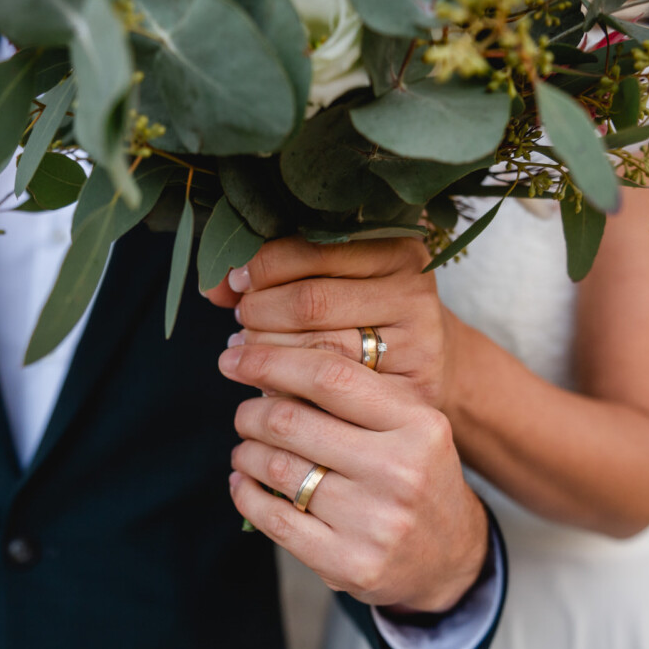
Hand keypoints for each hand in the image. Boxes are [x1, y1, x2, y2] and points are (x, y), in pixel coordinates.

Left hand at [209, 236, 457, 410]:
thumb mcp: (339, 277)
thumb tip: (216, 285)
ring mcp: (418, 345)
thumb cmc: (367, 313)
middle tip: (240, 325)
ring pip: (319, 353)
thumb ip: (282, 269)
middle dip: (259, 315)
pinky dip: (287, 391)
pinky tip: (268, 386)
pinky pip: (331, 399)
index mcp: (397, 249)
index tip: (236, 283)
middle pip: (310, 303)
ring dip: (266, 356)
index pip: (311, 251)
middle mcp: (414, 292)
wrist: (432, 364)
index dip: (263, 267)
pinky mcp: (411, 394)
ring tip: (247, 354)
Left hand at [219, 341, 487, 613]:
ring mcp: (374, 522)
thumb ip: (354, 394)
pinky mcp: (349, 564)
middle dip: (251, 413)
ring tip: (246, 450)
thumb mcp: (409, 425)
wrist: (452, 556)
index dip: (271, 361)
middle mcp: (400, 471)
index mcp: (418, 424)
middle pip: (291, 422)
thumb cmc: (416, 475)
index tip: (236, 358)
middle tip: (244, 415)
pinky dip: (246, 495)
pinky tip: (244, 484)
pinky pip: (273, 520)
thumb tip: (267, 366)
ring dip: (246, 454)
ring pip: (276, 469)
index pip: (329, 376)